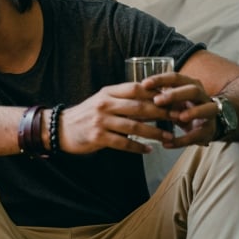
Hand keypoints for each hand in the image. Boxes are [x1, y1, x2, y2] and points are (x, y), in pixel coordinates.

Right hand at [57, 81, 174, 153]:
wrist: (60, 128)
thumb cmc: (86, 115)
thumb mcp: (102, 101)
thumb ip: (123, 100)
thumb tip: (151, 102)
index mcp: (107, 92)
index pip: (136, 88)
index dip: (156, 93)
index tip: (173, 99)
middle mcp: (104, 104)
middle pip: (139, 107)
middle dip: (162, 113)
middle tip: (178, 118)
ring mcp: (100, 121)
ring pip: (134, 126)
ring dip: (154, 132)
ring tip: (169, 136)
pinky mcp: (97, 137)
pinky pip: (123, 143)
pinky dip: (138, 147)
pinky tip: (148, 149)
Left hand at [141, 72, 217, 146]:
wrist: (202, 125)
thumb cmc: (180, 108)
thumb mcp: (168, 101)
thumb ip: (153, 99)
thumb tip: (127, 100)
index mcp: (189, 84)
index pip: (176, 78)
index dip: (161, 80)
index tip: (144, 84)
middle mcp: (202, 96)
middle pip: (193, 90)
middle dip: (176, 94)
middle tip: (157, 100)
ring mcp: (209, 112)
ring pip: (206, 108)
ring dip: (192, 112)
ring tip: (178, 117)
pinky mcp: (209, 129)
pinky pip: (198, 134)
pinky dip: (182, 140)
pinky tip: (167, 144)